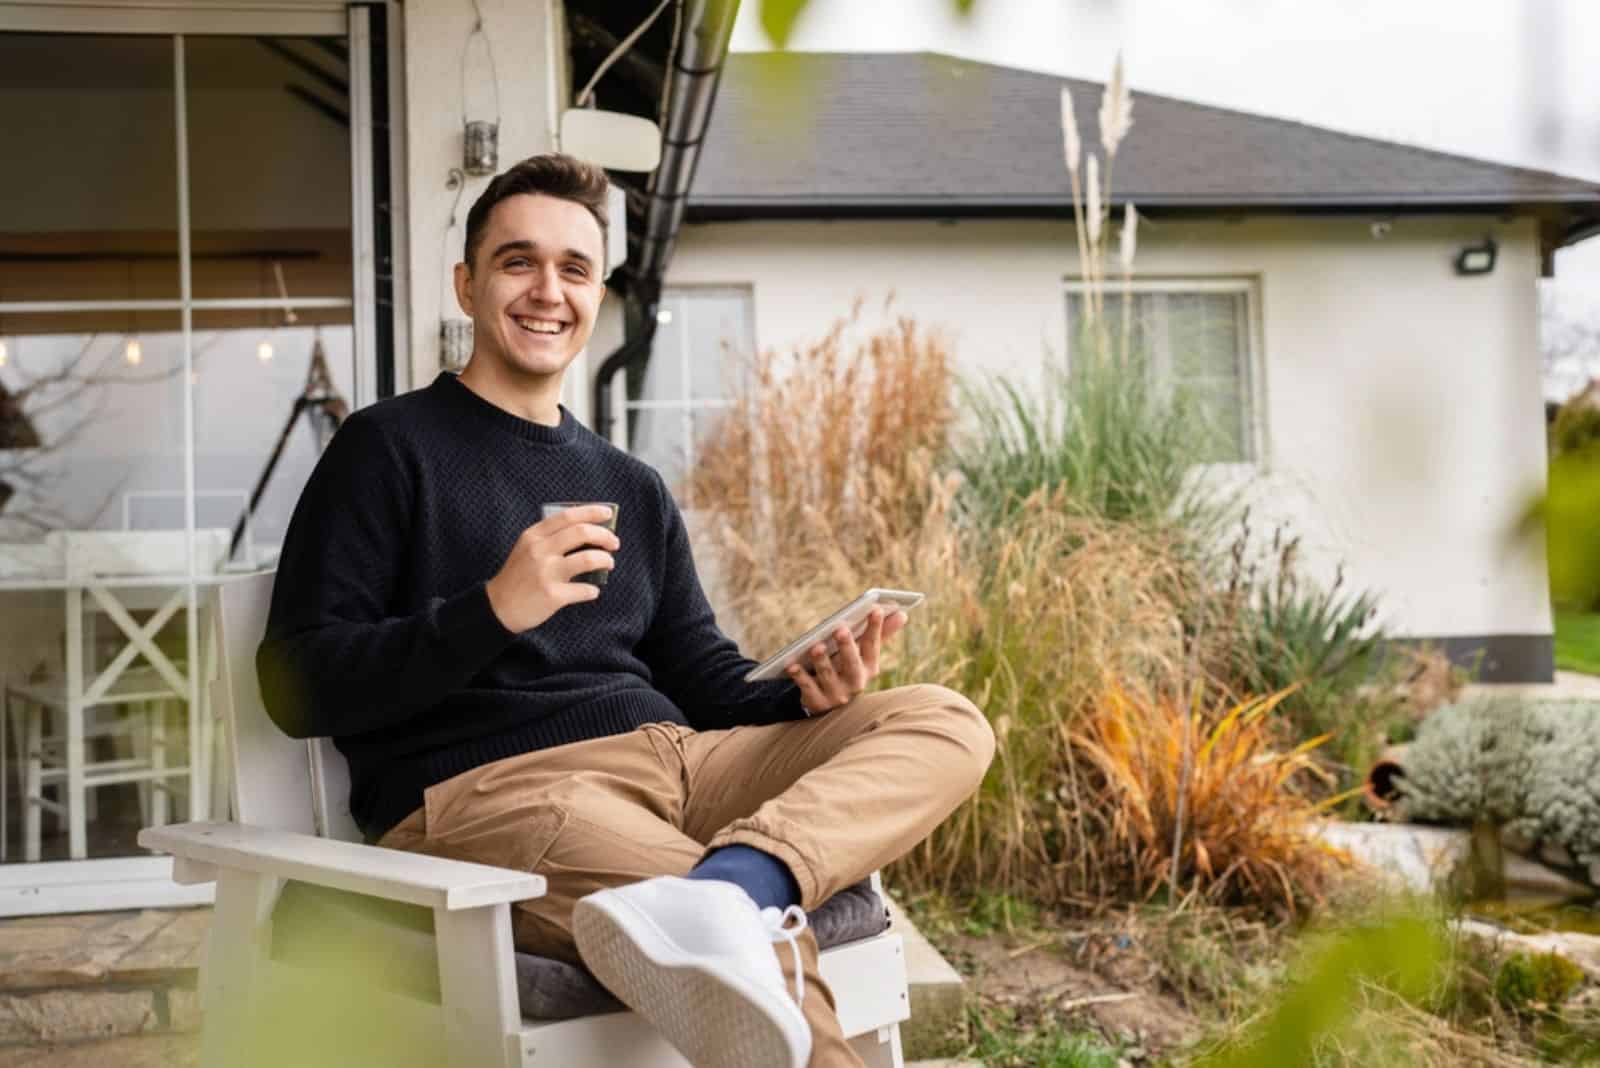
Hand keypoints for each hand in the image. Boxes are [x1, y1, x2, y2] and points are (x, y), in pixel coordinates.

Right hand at [485, 504, 618, 632]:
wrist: (498, 607)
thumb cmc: (518, 576)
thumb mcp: (526, 549)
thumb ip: (550, 538)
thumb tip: (589, 532)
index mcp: (534, 536)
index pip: (568, 516)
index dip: (591, 512)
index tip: (607, 513)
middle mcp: (539, 551)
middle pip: (582, 533)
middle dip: (605, 536)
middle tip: (614, 543)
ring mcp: (546, 573)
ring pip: (588, 559)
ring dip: (605, 560)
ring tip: (608, 563)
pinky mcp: (553, 595)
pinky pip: (584, 590)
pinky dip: (593, 590)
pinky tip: (592, 591)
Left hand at [786, 607, 907, 713]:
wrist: (829, 705)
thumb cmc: (847, 669)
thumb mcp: (863, 655)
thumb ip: (880, 635)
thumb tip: (903, 614)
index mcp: (869, 668)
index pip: (872, 646)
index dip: (875, 628)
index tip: (875, 609)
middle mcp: (855, 683)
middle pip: (852, 664)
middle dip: (847, 647)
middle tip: (841, 629)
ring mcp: (836, 694)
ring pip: (828, 675)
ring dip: (822, 661)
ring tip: (816, 646)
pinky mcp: (817, 702)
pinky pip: (807, 688)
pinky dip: (799, 676)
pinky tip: (791, 665)